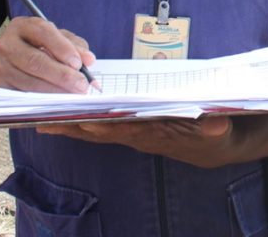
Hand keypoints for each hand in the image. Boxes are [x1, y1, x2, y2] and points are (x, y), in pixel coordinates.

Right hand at [0, 17, 95, 93]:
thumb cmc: (34, 47)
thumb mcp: (54, 38)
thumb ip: (73, 45)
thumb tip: (89, 60)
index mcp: (24, 26)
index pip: (44, 33)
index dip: (63, 48)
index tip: (79, 64)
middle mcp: (8, 44)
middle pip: (36, 61)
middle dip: (62, 75)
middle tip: (82, 85)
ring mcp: (0, 65)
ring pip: (29, 81)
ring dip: (55, 90)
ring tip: (74, 93)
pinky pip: (22, 94)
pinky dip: (42, 98)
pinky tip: (57, 99)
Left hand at [38, 114, 235, 166]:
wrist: (214, 147)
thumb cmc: (216, 135)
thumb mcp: (221, 131)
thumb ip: (216, 127)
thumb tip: (215, 123)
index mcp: (158, 134)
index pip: (129, 129)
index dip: (109, 125)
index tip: (91, 121)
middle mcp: (141, 137)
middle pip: (104, 132)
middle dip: (78, 126)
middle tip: (49, 120)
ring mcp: (135, 136)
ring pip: (99, 132)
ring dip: (74, 126)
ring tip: (46, 120)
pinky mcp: (134, 131)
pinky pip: (104, 128)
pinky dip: (85, 124)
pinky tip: (68, 120)